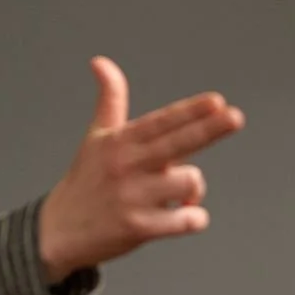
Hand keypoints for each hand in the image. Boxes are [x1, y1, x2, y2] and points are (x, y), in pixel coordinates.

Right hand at [37, 56, 244, 281]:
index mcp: (121, 141)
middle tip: (236, 118)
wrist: (58, 232)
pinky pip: (184, 221)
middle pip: (178, 144)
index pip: (162, 122)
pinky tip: (189, 217)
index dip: (190, 111)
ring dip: (194, 191)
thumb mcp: (95, 138)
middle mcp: (127, 165)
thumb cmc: (85, 182)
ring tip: (181, 197)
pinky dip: (195, 219)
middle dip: (210, 129)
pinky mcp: (138, 228)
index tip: (217, 102)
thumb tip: (100, 62)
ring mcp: (133, 197)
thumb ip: (109, 100)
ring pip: (188, 183)